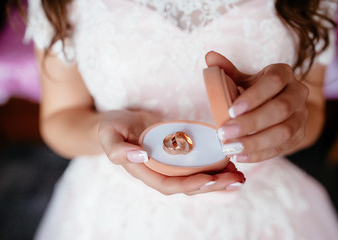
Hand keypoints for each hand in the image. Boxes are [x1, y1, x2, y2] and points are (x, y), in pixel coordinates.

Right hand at [98, 110, 244, 194]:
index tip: (212, 179)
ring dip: (218, 178)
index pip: (168, 185)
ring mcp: (169, 164)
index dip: (190, 185)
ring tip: (239, 174)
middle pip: (188, 185)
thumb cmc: (112, 127)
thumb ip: (119, 149)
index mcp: (144, 171)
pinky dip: (213, 165)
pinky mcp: (176, 155)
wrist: (119, 122)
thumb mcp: (109, 134)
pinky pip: (196, 164)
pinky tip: (229, 162)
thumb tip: (140, 156)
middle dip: (213, 185)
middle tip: (237, 179)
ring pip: (195, 177)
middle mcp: (159, 172)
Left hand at [205, 51, 308, 162]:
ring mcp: (301, 116)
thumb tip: (210, 57)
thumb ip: (227, 69)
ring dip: (255, 142)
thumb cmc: (256, 90)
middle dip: (251, 123)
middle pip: (281, 109)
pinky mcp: (299, 136)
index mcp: (283, 74)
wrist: (279, 104)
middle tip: (224, 133)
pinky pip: (282, 148)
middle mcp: (298, 93)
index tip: (230, 110)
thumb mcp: (244, 78)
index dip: (254, 97)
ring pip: (284, 132)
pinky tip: (239, 156)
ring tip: (230, 147)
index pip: (274, 82)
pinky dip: (259, 154)